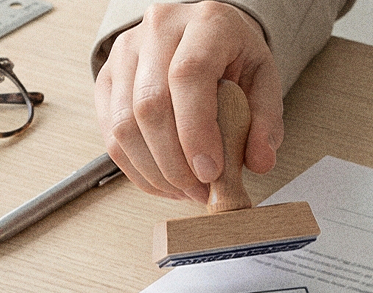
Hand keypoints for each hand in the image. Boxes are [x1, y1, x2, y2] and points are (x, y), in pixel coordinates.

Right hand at [94, 1, 283, 202]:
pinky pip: (110, 133)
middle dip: (174, 162)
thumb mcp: (263, 81)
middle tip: (200, 190)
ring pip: (124, 124)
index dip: (196, 131)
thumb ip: (266, 121)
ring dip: (154, 170)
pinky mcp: (107, 78)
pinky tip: (163, 181)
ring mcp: (126, 51)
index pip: (189, 75)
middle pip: (150, 104)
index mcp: (206, 23)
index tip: (210, 172)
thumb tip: (260, 161)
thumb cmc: (234, 58)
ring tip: (184, 190)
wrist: (204, 37)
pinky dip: (136, 169)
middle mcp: (159, 29)